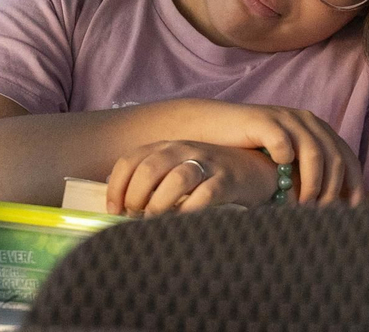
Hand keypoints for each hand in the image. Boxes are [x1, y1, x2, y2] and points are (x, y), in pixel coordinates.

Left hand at [105, 141, 277, 214]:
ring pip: (177, 179)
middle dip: (137, 197)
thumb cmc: (207, 176)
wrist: (254, 170)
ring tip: (155, 220)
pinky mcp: (226, 179)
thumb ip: (152, 181)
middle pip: (150, 168)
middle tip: (136, 217)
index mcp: (166, 146)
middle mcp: (184, 149)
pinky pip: (205, 195)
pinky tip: (180, 222)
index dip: (117, 186)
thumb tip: (122, 208)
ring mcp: (207, 163)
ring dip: (160, 204)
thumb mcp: (176, 169)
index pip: (131, 160)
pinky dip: (188, 211)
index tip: (114, 210)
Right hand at [178, 100, 364, 205]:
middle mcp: (306, 120)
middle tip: (322, 212)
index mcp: (317, 129)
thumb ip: (306, 174)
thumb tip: (330, 206)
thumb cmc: (250, 151)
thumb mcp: (285, 160)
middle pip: (334, 157)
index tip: (353, 208)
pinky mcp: (264, 121)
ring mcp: (286, 118)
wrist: (213, 127)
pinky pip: (284, 143)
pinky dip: (287, 162)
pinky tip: (280, 179)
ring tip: (304, 205)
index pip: (346, 155)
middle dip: (331, 189)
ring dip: (313, 183)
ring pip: (314, 153)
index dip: (354, 182)